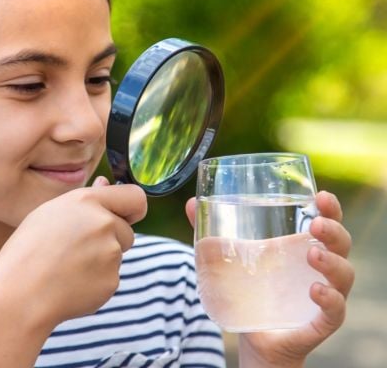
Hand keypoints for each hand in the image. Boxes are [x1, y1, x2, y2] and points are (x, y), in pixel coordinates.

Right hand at [0, 176, 147, 327]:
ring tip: (66, 266)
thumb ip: (85, 200)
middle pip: (127, 231)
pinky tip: (69, 283)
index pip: (135, 198)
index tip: (125, 216)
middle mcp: (105, 224)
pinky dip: (95, 281)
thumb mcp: (49, 212)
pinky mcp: (111, 282)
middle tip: (76, 248)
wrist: (20, 293)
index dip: (131, 208)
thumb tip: (105, 183)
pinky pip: (109, 278)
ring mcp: (111, 255)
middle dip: (111, 238)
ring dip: (100, 260)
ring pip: (116, 255)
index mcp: (88, 202)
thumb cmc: (27, 249)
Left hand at [186, 191, 354, 366]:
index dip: (331, 208)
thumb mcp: (230, 260)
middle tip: (316, 223)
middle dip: (334, 231)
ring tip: (312, 255)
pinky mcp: (320, 322)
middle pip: (341, 244)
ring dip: (332, 262)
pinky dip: (330, 299)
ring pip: (344, 275)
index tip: (322, 195)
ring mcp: (323, 296)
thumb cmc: (249, 293)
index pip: (327, 223)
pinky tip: (315, 290)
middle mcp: (319, 270)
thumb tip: (190, 203)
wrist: (253, 340)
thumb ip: (212, 232)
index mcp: (301, 249)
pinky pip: (335, 311)